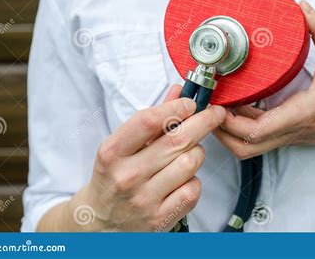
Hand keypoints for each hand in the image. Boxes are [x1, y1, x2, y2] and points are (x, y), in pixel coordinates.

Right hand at [71, 85, 224, 230]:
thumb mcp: (120, 146)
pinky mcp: (160, 218)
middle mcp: (127, 176)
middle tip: (215, 114)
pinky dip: (194, 179)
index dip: (176, 107)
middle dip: (203, 121)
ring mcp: (144, 199)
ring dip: (197, 152)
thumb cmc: (113, 178)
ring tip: (188, 152)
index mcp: (112, 153)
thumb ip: (151, 119)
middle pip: (178, 140)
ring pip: (191, 162)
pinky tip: (183, 178)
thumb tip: (179, 92)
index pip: (148, 121)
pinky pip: (193, 189)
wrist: (99, 222)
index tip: (190, 103)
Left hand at [214, 1, 314, 158]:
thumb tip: (302, 7)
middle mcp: (290, 130)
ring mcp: (286, 136)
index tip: (216, 101)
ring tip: (214, 103)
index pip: (258, 130)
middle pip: (243, 146)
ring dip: (225, 131)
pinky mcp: (286, 135)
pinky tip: (233, 105)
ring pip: (246, 148)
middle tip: (207, 103)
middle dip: (218, 129)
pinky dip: (238, 127)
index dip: (230, 120)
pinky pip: (255, 139)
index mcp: (301, 114)